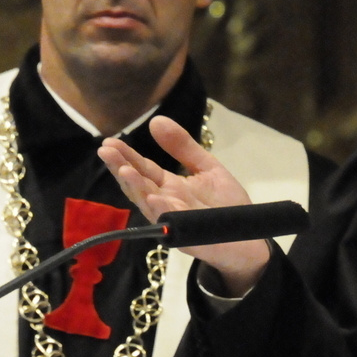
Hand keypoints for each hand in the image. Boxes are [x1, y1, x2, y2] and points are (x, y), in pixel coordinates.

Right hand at [98, 116, 270, 294]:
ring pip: (149, 205)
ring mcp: (174, 221)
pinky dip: (162, 211)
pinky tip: (154, 198)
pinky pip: (171, 224)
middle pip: (139, 185)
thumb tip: (156, 120)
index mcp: (169, 186)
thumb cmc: (226, 204)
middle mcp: (166, 203)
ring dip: (136, 188)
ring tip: (123, 170)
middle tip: (106, 151)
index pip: (143, 169)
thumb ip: (183, 147)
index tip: (109, 142)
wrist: (250, 236)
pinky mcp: (187, 236)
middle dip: (121, 168)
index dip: (126, 156)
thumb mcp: (206, 167)